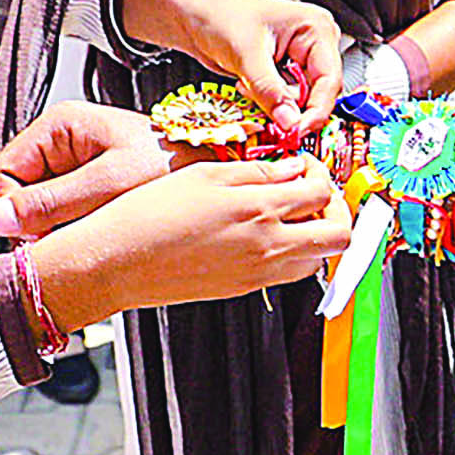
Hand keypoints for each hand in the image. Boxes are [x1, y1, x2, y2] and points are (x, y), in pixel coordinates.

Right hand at [0, 99, 172, 239]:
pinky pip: (63, 214)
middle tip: (71, 233)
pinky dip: (75, 227)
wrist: (216, 168)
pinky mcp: (88, 186)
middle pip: (19, 193)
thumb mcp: (109, 185)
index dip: (14, 208)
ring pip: (39, 208)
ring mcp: (74, 165)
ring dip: (59, 225)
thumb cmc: (174, 165)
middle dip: (38, 220)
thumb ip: (52, 202)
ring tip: (94, 225)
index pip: (3, 173)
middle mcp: (61, 142)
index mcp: (59, 126)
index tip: (37, 233)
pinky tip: (101, 226)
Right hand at [30, 156, 352, 324]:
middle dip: (336, 209)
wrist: (116, 264)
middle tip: (314, 193)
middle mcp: (267, 245)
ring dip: (317, 234)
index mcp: (258, 208)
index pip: (321, 190)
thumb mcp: (203, 174)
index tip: (303, 165)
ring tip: (291, 214)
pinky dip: (294, 253)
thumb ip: (255, 171)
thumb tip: (290, 168)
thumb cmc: (146, 218)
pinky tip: (267, 235)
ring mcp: (259, 272)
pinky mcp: (245, 289)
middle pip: (338, 234)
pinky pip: (290, 274)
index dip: (320, 171)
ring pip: (319, 258)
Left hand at [175, 0, 348, 134]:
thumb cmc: (219, 15)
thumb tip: (290, 122)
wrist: (192, 14)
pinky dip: (267, 103)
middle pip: (319, 94)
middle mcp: (313, 45)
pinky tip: (248, 87)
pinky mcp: (283, 74)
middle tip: (270, 119)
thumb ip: (270, 92)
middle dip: (292, 108)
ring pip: (301, 101)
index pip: (330, 79)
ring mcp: (299, 60)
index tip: (297, 131)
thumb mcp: (246, 55)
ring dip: (275, 105)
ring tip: (249, 86)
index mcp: (316, 28)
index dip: (316, 110)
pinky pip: (285, 101)